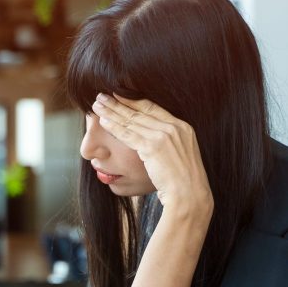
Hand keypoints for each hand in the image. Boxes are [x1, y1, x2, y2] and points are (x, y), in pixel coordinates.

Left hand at [92, 94, 212, 215]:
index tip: (119, 93)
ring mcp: (163, 137)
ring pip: (131, 121)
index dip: (134, 100)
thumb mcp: (182, 153)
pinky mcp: (152, 148)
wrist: (189, 193)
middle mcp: (173, 128)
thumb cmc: (184, 178)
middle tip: (102, 96)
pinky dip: (114, 127)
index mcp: (182, 127)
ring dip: (112, 112)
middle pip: (140, 112)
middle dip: (118, 103)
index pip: (154, 108)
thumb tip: (154, 138)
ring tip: (97, 105)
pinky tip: (103, 121)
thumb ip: (170, 141)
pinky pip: (128, 134)